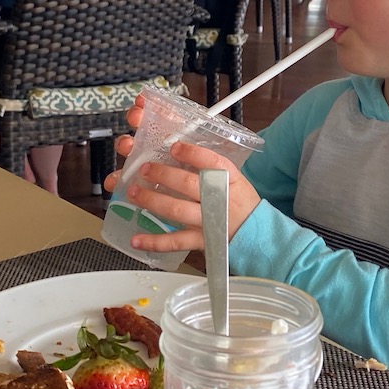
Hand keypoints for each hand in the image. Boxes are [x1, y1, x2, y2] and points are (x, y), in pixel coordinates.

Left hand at [102, 95, 261, 252]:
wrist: (254, 231)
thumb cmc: (238, 199)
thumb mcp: (232, 176)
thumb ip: (208, 164)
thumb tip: (173, 145)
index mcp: (229, 177)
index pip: (213, 161)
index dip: (192, 153)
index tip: (174, 146)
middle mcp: (218, 198)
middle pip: (188, 184)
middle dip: (162, 174)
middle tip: (144, 167)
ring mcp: (208, 220)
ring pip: (177, 210)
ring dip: (151, 200)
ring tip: (133, 192)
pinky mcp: (200, 240)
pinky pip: (175, 242)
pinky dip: (154, 241)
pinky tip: (136, 239)